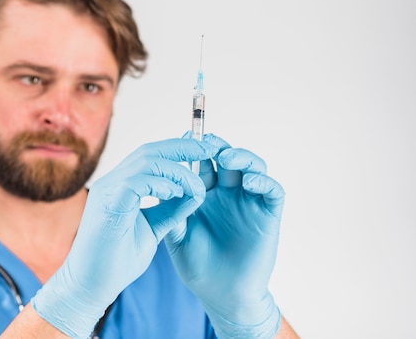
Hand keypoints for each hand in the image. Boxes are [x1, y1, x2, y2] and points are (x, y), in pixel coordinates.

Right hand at [32, 138, 216, 337]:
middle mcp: (112, 182)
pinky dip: (160, 184)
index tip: (204, 150)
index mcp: (121, 186)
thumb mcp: (153, 229)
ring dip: (177, 171)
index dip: (178, 149)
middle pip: (149, 151)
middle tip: (210, 149)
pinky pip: (136, 183)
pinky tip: (175, 194)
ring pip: (146, 162)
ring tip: (197, 186)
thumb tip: (196, 192)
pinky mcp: (108, 204)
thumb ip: (170, 210)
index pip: (151, 156)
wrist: (90, 286)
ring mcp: (108, 191)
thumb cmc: (117, 261)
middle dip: (182, 148)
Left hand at [165, 133, 284, 338]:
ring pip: (252, 166)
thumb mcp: (177, 236)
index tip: (184, 136)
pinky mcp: (267, 215)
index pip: (203, 162)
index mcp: (205, 194)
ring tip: (226, 158)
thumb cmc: (197, 267)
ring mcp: (249, 202)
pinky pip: (272, 190)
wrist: (221, 297)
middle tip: (206, 142)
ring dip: (242, 157)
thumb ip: (171, 211)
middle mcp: (228, 193)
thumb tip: (159, 183)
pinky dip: (263, 181)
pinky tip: (249, 182)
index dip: (195, 147)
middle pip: (228, 157)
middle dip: (217, 145)